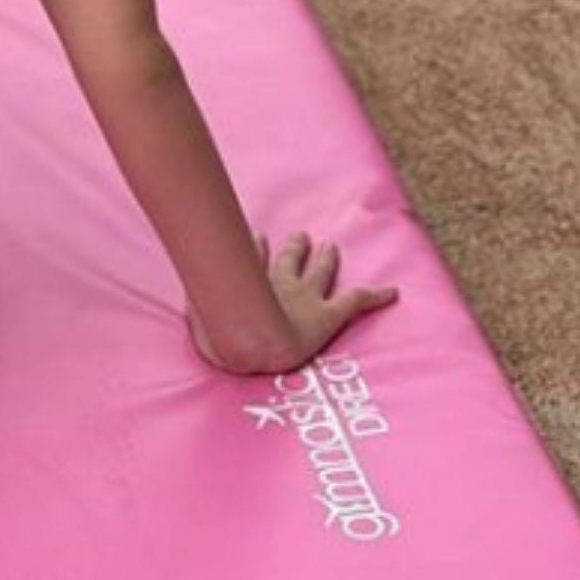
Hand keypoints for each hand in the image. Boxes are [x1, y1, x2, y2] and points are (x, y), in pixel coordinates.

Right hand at [189, 231, 400, 374]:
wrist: (256, 343)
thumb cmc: (227, 336)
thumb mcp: (203, 319)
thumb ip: (199, 316)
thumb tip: (186, 314)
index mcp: (252, 285)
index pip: (254, 259)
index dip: (256, 248)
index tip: (257, 236)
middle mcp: (280, 284)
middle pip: (290, 259)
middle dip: (296, 247)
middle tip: (302, 235)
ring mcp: (306, 297)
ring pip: (320, 273)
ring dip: (326, 260)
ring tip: (331, 247)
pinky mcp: (328, 315)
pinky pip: (356, 301)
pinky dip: (376, 296)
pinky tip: (393, 292)